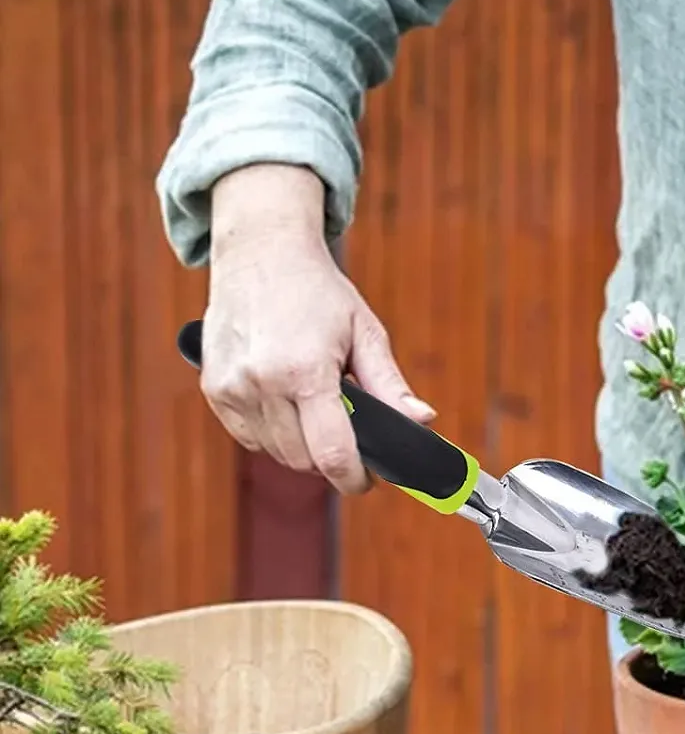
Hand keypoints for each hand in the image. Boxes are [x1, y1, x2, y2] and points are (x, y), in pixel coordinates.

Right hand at [201, 164, 433, 493]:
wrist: (260, 252)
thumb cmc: (317, 291)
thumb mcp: (365, 332)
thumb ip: (391, 386)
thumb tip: (421, 423)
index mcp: (305, 371)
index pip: (332, 453)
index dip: (354, 479)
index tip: (366, 482)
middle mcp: (262, 382)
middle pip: (304, 460)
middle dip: (331, 458)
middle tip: (348, 433)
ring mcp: (232, 388)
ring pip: (277, 453)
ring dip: (301, 446)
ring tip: (316, 407)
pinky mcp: (214, 389)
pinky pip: (250, 438)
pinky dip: (273, 434)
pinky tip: (286, 403)